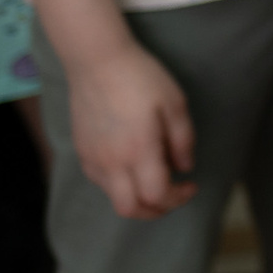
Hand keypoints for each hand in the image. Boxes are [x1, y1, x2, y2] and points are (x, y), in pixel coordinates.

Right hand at [67, 39, 194, 218]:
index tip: (191, 185)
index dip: (178, 198)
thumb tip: (185, 168)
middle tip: (173, 195)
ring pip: (114, 198)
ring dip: (138, 198)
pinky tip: (134, 166)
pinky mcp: (81, 152)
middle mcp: (111, 162)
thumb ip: (183, 140)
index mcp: (139, 151)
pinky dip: (120, 186)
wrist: (97, 61)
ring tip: (157, 178)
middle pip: (130, 209)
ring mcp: (92, 159)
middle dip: (156, 211)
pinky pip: (101, 182)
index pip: (156, 196)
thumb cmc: (142, 78)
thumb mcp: (175, 104)